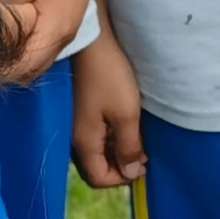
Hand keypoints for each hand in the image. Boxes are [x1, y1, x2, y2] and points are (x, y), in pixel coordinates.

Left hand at [0, 0, 99, 87]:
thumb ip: (2, 10)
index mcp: (54, 30)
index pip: (23, 67)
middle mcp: (65, 36)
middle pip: (33, 70)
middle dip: (7, 68)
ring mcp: (69, 29)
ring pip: (40, 59)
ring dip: (18, 59)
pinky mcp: (68, 19)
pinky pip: (45, 46)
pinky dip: (28, 48)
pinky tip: (12, 34)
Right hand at [71, 24, 146, 189]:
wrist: (90, 39)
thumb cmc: (109, 76)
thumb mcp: (126, 114)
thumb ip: (129, 147)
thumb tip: (131, 173)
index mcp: (84, 142)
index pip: (99, 178)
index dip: (122, 179)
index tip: (144, 166)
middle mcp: (75, 137)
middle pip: (96, 166)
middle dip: (121, 165)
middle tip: (144, 153)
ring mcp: (76, 122)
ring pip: (97, 149)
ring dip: (117, 149)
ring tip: (139, 137)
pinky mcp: (80, 108)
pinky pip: (95, 133)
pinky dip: (111, 135)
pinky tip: (126, 122)